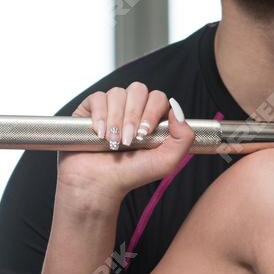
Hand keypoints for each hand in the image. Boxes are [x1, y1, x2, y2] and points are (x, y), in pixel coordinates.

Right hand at [55, 83, 194, 200]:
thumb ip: (183, 138)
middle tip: (129, 140)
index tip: (144, 134)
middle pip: (138, 89)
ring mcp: (110, 107)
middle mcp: (131, 109)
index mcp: (151, 118)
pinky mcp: (90, 109)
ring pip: (117, 93)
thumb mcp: (166, 162)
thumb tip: (177, 108)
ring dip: (116, 119)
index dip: (152, 111)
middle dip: (133, 114)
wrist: (99, 184)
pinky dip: (99, 115)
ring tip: (113, 142)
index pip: (157, 98)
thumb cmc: (131, 174)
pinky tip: (100, 133)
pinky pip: (97, 97)